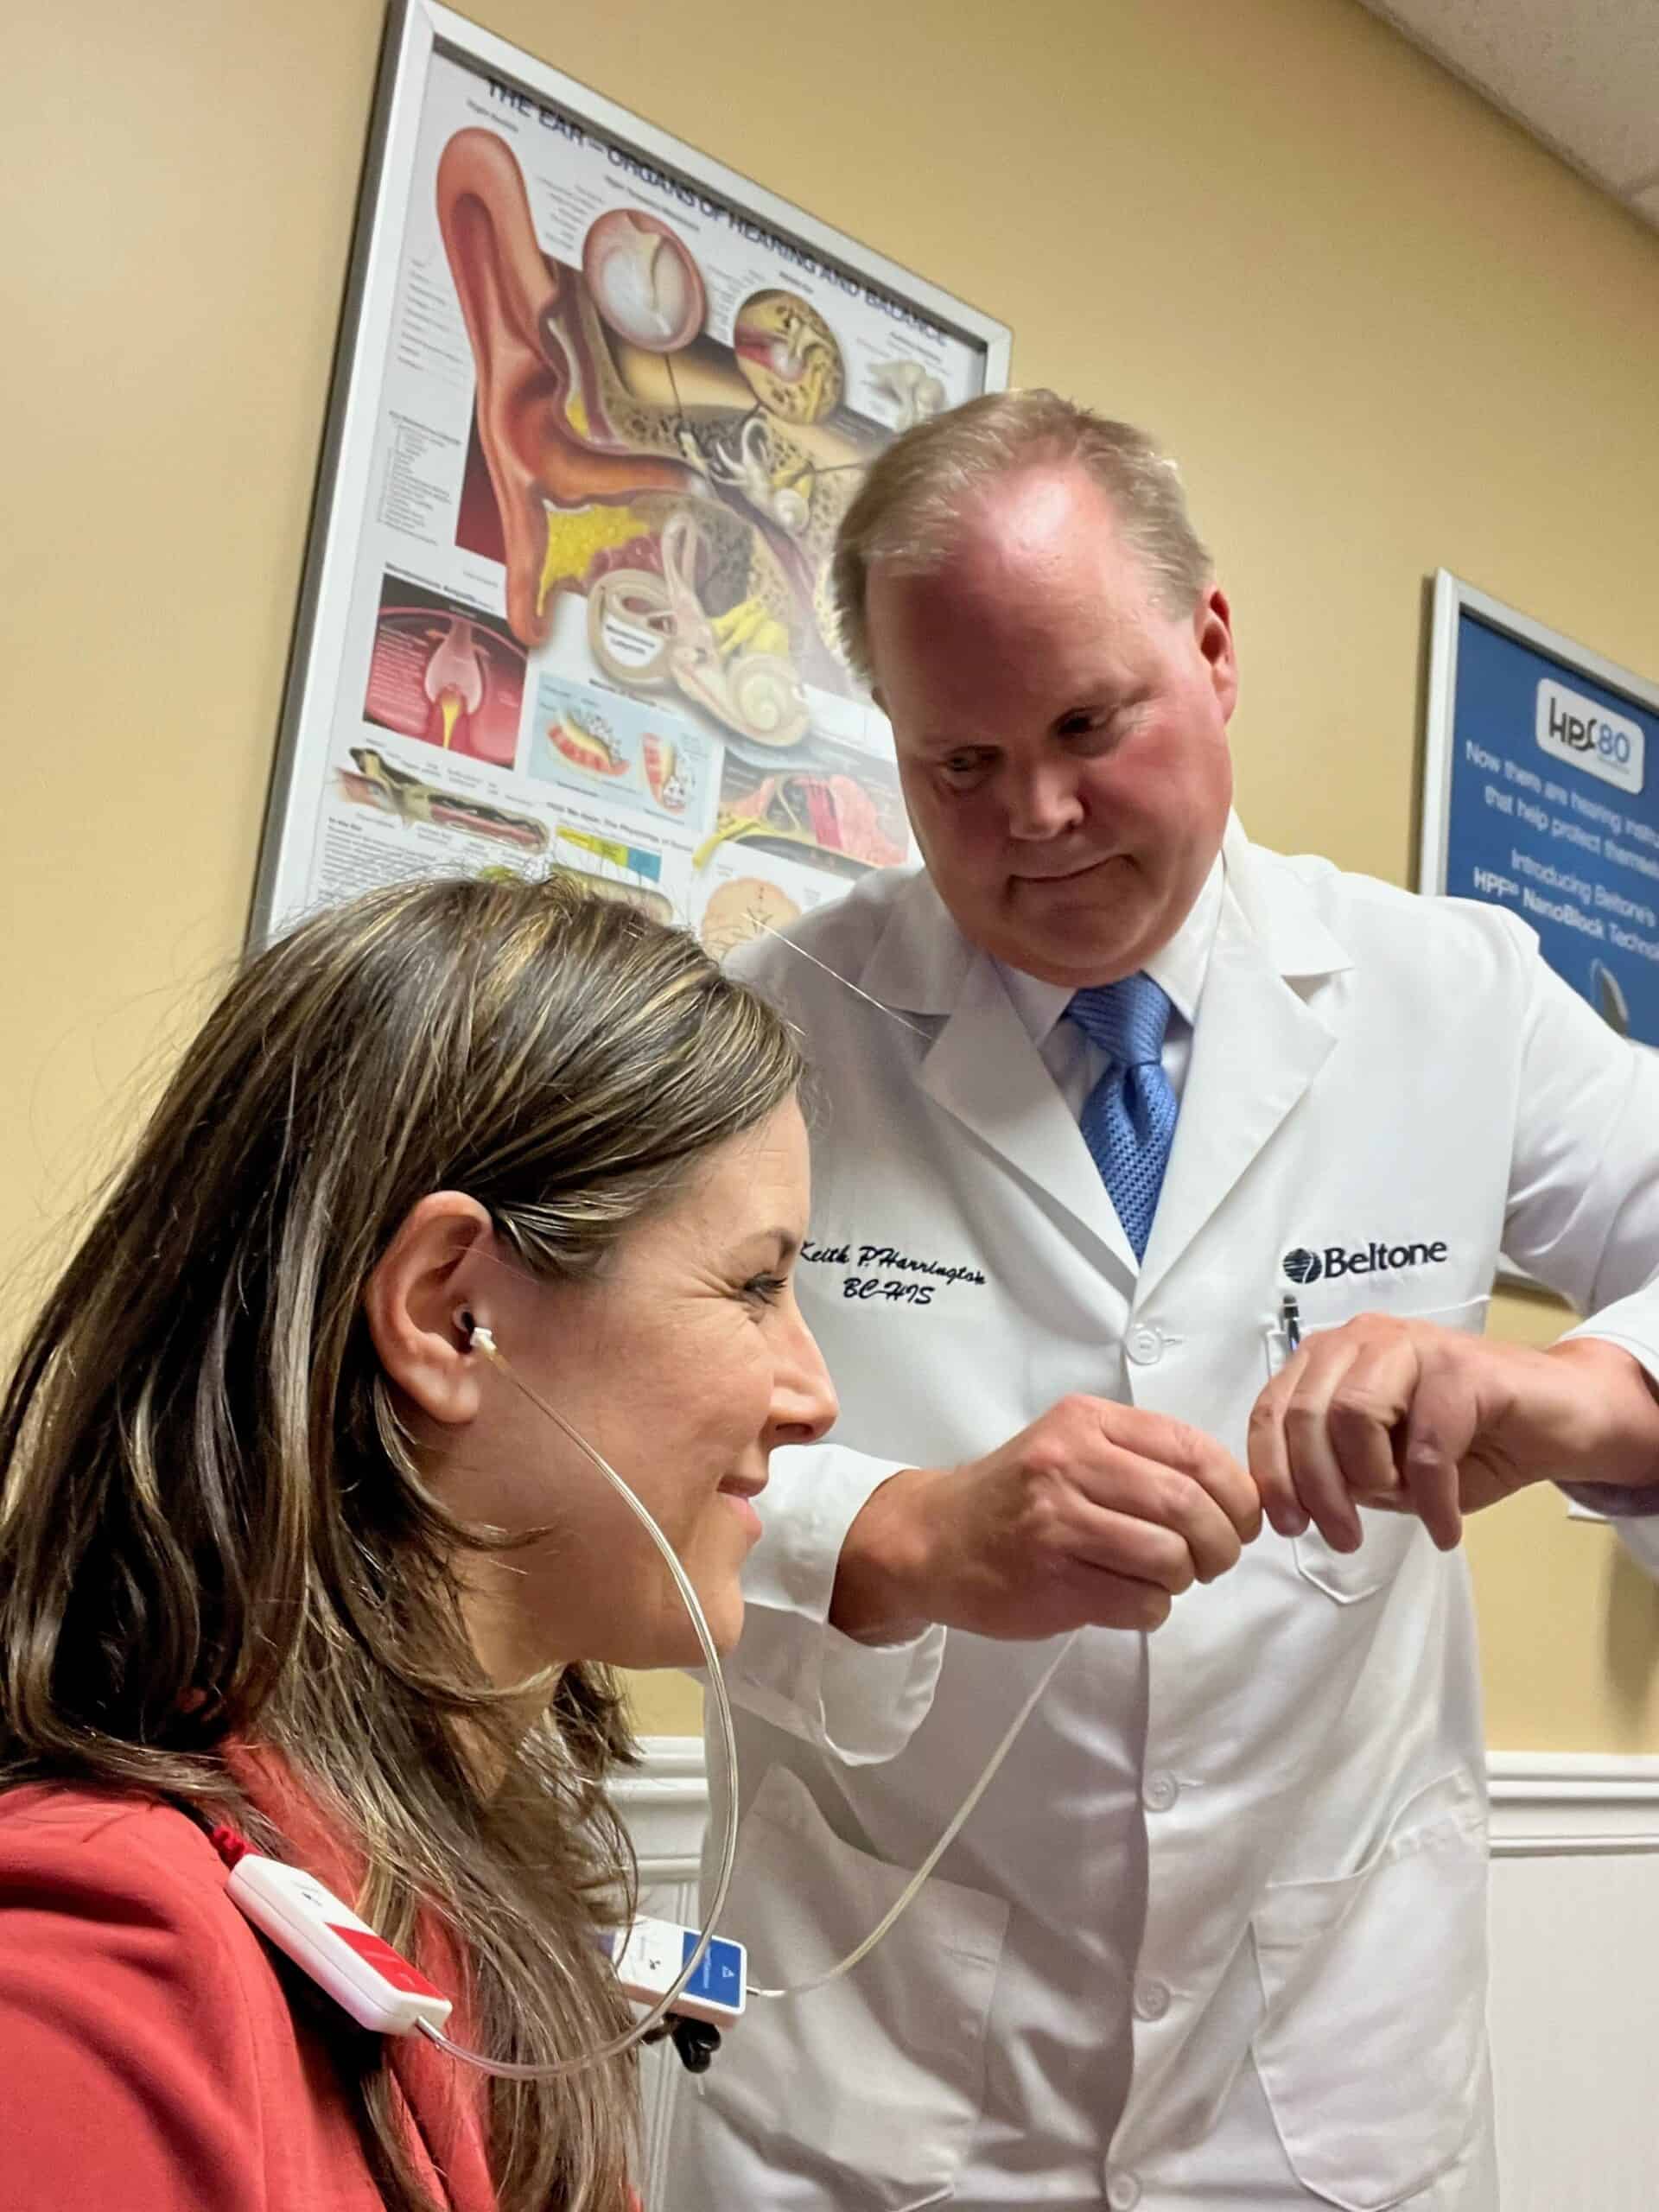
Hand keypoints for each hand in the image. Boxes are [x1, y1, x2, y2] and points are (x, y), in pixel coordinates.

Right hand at [830, 1395, 1261, 1643]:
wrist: (933, 1540)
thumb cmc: (1016, 1498)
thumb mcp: (1072, 1445)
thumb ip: (1144, 1456)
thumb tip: (1238, 1496)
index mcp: (1085, 1421)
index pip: (1192, 1449)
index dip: (1236, 1492)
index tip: (1241, 1517)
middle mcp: (1069, 1463)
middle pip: (1188, 1506)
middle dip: (1222, 1543)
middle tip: (1215, 1559)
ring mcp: (1056, 1523)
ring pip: (1170, 1557)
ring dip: (1185, 1578)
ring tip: (1166, 1577)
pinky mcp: (1051, 1581)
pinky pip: (1141, 1602)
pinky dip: (1153, 1608)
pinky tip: (1130, 1597)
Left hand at [1247, 1319, 1658, 1553]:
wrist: (1559, 1419)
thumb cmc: (1466, 1444)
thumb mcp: (1385, 1466)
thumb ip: (1338, 1472)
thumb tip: (1297, 1505)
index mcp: (1332, 1359)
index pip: (1272, 1409)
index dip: (1272, 1472)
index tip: (1287, 1526)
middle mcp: (1363, 1339)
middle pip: (1306, 1414)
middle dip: (1316, 1488)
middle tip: (1342, 1538)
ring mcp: (1413, 1344)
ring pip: (1355, 1415)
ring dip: (1370, 1481)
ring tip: (1399, 1509)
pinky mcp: (1463, 1367)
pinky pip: (1427, 1445)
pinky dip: (1432, 1499)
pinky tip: (1445, 1527)